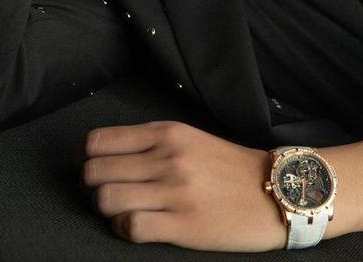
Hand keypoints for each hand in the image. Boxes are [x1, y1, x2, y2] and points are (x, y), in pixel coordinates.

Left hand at [78, 120, 286, 251]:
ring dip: (106, 209)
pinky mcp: (183, 225)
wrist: (274, 191)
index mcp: (167, 132)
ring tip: (122, 210)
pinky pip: (130, 227)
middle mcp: (167, 157)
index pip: (98, 141)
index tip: (95, 167)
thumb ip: (150, 143)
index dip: (87, 157)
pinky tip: (136, 226)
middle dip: (93, 186)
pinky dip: (124, 229)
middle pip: (94, 171)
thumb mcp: (190, 138)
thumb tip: (105, 155)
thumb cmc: (228, 167)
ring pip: (105, 198)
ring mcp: (174, 191)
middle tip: (108, 192)